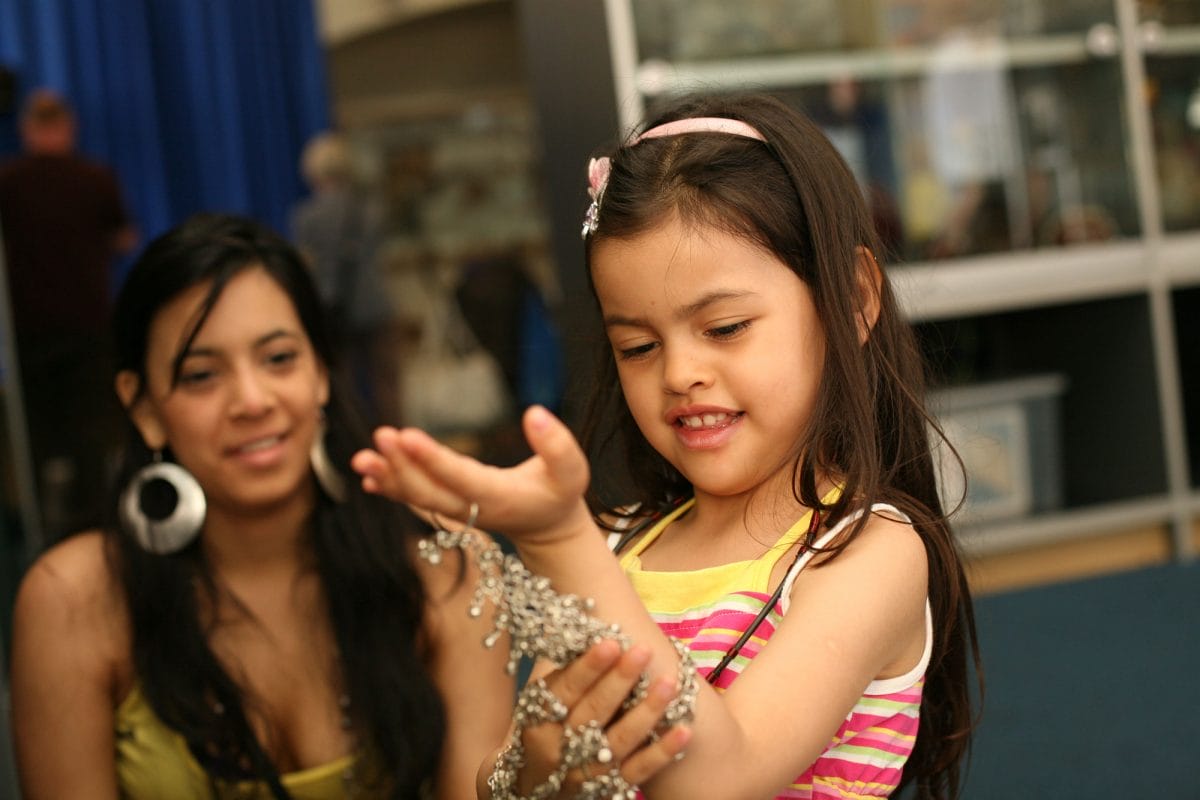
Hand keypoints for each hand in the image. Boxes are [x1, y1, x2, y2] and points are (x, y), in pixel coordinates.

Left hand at [351, 405, 594, 546]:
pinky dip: (391, 489)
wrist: (548, 525)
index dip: (433, 459)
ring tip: (360, 459)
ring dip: (389, 477)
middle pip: (430, 490)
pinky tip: (368, 478)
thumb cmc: (560, 492)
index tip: (408, 436)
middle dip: (402, 465)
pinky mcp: (449, 507)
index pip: (461, 477)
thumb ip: (557, 445)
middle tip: (381, 435)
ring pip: (417, 496)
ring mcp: (458, 512)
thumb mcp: (572, 471)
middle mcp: (472, 509)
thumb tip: (535, 412)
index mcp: (500, 497)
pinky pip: (414, 500)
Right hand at [508, 641, 690, 797]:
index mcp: (538, 721)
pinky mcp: (607, 790)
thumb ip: (560, 668)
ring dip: (646, 713)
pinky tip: (684, 731)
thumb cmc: (543, 728)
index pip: (563, 690)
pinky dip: (662, 753)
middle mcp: (558, 749)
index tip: (611, 641)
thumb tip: (580, 618)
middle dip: (619, 681)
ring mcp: (584, 773)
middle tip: (643, 650)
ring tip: (669, 683)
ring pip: (618, 743)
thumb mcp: (539, 700)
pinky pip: (638, 772)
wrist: (532, 789)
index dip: (587, 666)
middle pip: (592, 713)